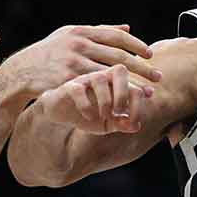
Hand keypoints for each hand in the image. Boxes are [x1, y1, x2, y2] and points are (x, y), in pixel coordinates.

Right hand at [0, 24, 161, 100]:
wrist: (21, 72)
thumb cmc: (49, 52)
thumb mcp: (69, 35)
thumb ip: (99, 31)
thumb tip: (127, 27)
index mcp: (81, 31)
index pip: (117, 37)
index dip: (136, 46)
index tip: (150, 55)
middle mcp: (79, 45)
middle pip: (118, 56)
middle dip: (142, 68)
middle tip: (159, 77)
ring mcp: (73, 62)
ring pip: (111, 75)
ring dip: (132, 85)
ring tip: (148, 93)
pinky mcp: (69, 80)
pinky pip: (97, 89)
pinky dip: (113, 96)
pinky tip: (125, 102)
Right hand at [35, 64, 153, 134]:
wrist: (58, 109)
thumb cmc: (86, 112)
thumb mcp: (106, 122)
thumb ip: (121, 123)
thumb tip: (136, 127)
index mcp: (115, 81)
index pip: (134, 84)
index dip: (138, 103)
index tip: (135, 122)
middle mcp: (101, 75)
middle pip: (120, 69)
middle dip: (124, 93)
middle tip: (120, 113)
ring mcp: (84, 78)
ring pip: (100, 78)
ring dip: (106, 100)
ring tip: (105, 116)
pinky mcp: (68, 86)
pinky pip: (79, 90)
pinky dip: (86, 105)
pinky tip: (89, 117)